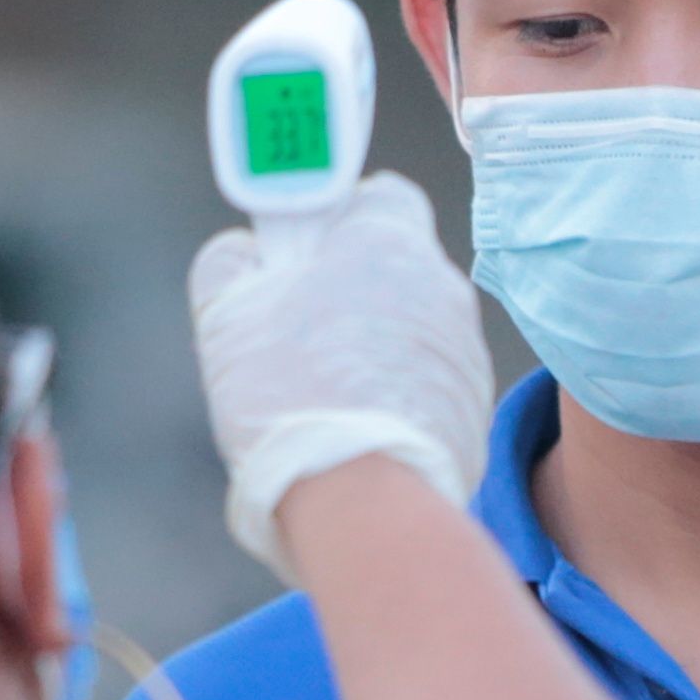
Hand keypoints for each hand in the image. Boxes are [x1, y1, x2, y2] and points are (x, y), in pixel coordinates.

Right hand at [189, 170, 495, 580]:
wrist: (360, 504)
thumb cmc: (290, 399)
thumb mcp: (226, 315)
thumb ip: (231, 261)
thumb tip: (244, 252)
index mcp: (387, 244)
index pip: (379, 195)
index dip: (336, 219)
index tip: (299, 254)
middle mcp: (441, 286)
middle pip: (392, 267)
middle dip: (349, 290)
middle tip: (295, 333)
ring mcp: (465, 351)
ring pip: (410, 328)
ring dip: (373, 347)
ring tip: (323, 395)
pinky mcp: (473, 408)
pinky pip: (428, 383)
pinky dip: (396, 396)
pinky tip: (356, 428)